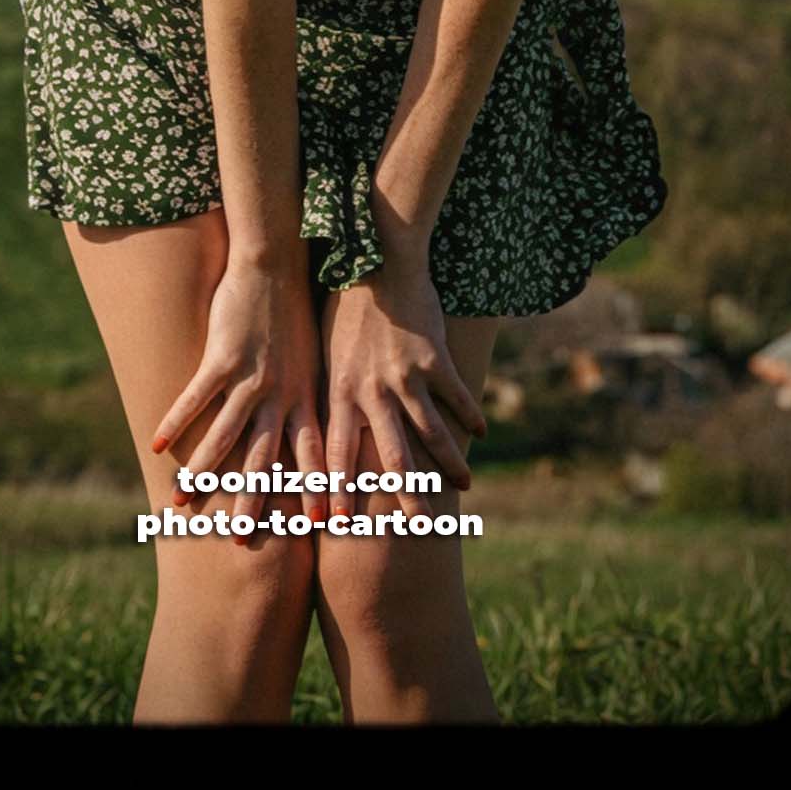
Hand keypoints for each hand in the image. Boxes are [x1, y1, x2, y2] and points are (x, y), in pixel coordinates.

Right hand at [150, 244, 327, 529]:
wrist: (276, 264)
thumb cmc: (295, 310)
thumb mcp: (314, 357)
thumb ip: (308, 394)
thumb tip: (312, 424)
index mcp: (306, 396)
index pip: (313, 453)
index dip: (316, 489)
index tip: (320, 526)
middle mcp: (281, 394)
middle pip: (266, 459)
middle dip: (254, 503)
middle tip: (243, 545)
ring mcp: (251, 377)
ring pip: (225, 437)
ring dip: (203, 474)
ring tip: (183, 505)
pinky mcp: (222, 357)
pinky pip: (195, 398)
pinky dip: (175, 422)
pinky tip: (155, 445)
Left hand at [319, 255, 486, 523]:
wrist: (374, 261)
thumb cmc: (341, 307)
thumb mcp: (323, 352)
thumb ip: (326, 392)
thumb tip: (308, 428)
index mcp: (338, 391)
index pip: (335, 452)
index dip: (335, 489)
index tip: (334, 524)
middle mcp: (371, 390)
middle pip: (391, 454)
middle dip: (405, 495)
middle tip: (419, 529)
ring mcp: (404, 376)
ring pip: (431, 430)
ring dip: (449, 461)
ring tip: (464, 484)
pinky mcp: (432, 357)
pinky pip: (455, 394)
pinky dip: (469, 413)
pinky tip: (482, 430)